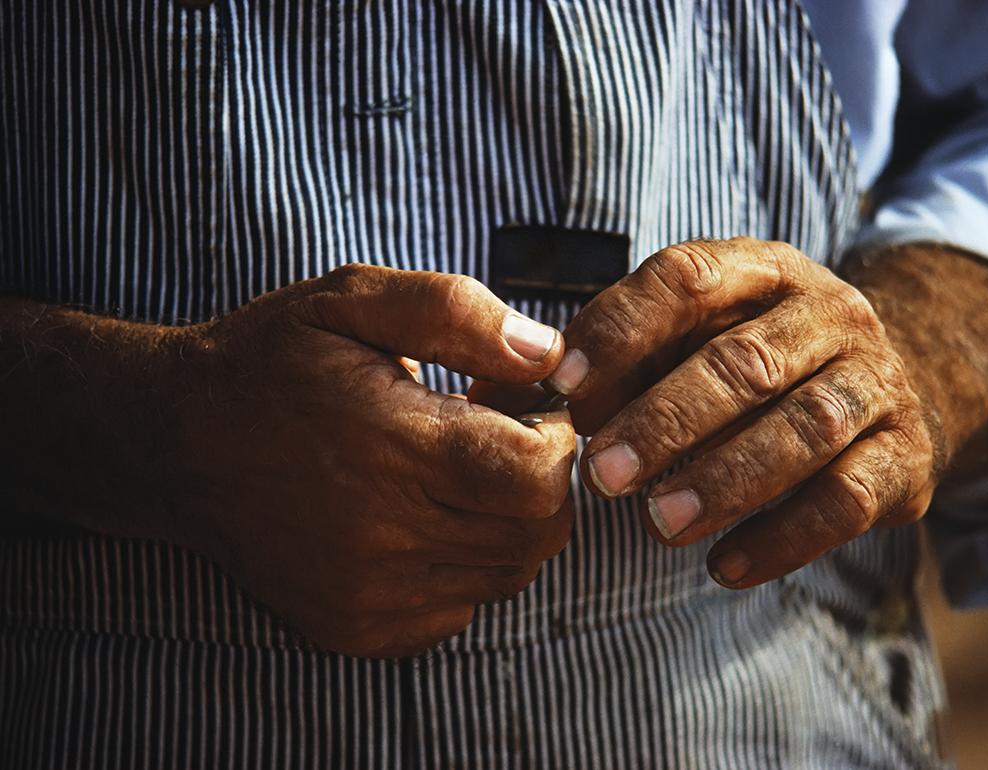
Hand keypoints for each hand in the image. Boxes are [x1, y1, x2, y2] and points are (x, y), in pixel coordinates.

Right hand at [154, 265, 574, 656]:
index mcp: (395, 447)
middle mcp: (385, 536)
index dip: (558, 438)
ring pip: (507, 574)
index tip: (529, 408)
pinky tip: (424, 517)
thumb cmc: (271, 362)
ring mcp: (370, 595)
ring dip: (509, 523)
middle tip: (503, 437)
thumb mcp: (353, 299)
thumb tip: (550, 355)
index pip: (539, 476)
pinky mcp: (355, 628)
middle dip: (543, 481)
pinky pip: (459, 609)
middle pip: (538, 533)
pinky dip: (467, 566)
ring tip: (458, 473)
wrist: (175, 442)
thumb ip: (458, 313)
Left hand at [547, 238, 938, 587]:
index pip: (687, 277)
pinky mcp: (907, 454)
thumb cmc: (758, 362)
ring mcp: (876, 381)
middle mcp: (829, 313)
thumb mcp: (698, 335)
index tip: (563, 384)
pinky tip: (723, 567)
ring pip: (805, 429)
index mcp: (762, 269)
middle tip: (602, 475)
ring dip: (725, 480)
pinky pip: (847, 499)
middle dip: (665, 421)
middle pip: (746, 363)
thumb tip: (565, 400)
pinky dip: (782, 537)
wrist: (885, 385)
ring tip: (659, 524)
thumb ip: (632, 359)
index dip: (622, 328)